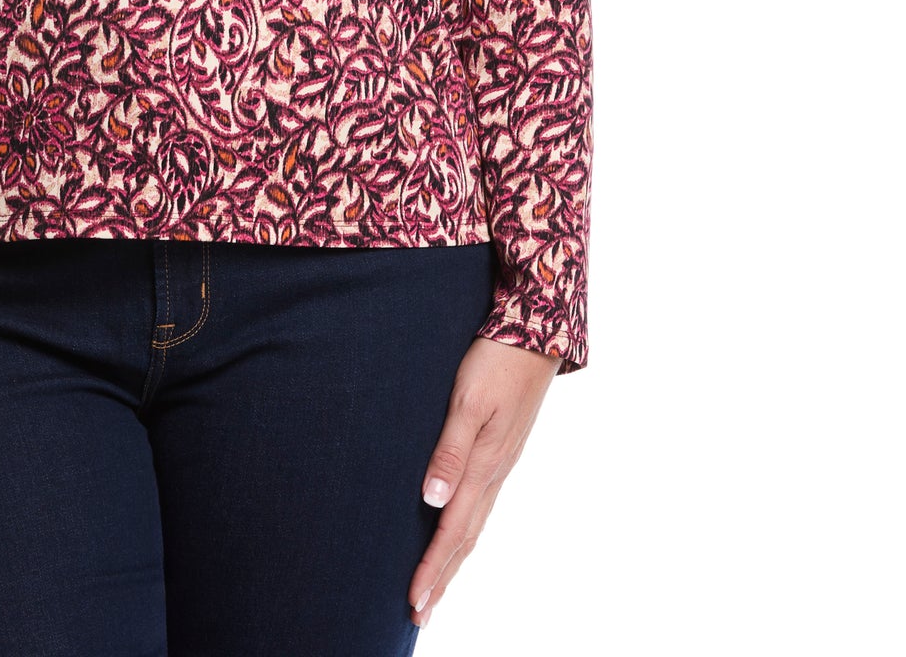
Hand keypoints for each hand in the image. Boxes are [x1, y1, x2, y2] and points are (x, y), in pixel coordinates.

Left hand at [407, 335, 560, 629]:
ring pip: (474, 524)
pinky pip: (481, 504)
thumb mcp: (468, 402)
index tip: (414, 601)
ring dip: (453, 559)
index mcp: (484, 465)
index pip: (452, 530)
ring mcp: (500, 463)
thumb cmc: (495, 362)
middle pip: (465, 538)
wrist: (534, 333)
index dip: (433, 567)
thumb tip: (432, 501)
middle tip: (419, 614)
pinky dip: (466, 531)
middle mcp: (494, 472)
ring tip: (435, 587)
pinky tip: (457, 533)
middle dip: (442, 577)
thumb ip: (450, 451)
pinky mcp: (502, 451)